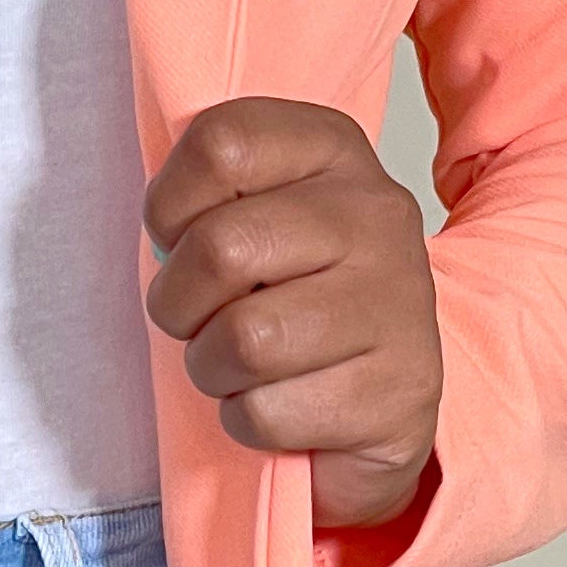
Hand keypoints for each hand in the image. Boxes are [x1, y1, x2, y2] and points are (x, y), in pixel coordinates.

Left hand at [142, 97, 441, 529]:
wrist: (378, 393)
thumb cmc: (291, 294)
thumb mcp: (252, 213)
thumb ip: (204, 200)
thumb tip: (165, 247)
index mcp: (333, 149)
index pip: (219, 144)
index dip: (168, 204)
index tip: (177, 237)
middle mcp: (378, 213)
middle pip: (221, 248)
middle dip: (178, 302)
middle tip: (195, 319)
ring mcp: (400, 301)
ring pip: (245, 341)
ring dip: (211, 368)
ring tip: (236, 364)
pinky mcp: (401, 391)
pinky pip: (269, 413)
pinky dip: (248, 421)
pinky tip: (280, 402)